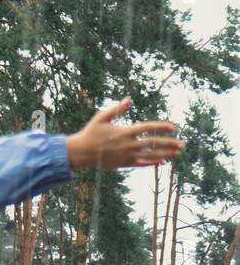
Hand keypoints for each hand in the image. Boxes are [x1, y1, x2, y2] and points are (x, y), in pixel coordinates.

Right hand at [65, 98, 183, 170]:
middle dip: (169, 143)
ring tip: (177, 153)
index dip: (160, 127)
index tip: (172, 127)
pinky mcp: (124, 163)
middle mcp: (128, 144)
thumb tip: (129, 100)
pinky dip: (153, 163)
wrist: (81, 152)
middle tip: (182, 144)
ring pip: (151, 155)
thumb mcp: (101, 118)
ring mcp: (127, 155)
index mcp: (124, 131)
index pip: (147, 128)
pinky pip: (142, 164)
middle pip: (153, 144)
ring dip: (166, 154)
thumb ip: (117, 109)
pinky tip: (162, 161)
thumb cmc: (91, 133)